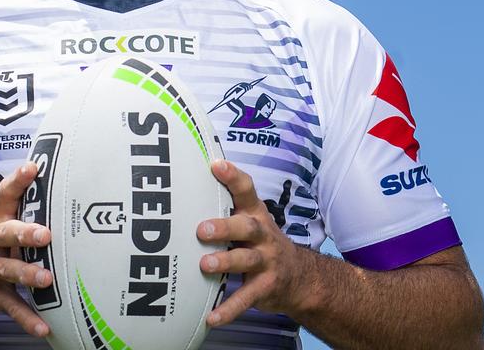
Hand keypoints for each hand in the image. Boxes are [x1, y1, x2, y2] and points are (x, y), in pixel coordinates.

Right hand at [0, 162, 53, 336]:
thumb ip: (21, 217)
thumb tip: (61, 199)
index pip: (5, 195)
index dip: (18, 181)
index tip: (33, 168)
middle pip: (5, 233)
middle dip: (24, 232)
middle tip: (44, 234)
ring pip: (7, 269)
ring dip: (27, 274)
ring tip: (45, 279)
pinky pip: (10, 306)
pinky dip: (27, 317)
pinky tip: (43, 326)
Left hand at [198, 159, 305, 326]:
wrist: (300, 277)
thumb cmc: (261, 244)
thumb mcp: (250, 222)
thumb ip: (225, 208)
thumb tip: (183, 193)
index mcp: (255, 214)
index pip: (247, 191)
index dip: (233, 177)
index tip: (216, 165)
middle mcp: (263, 235)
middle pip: (247, 227)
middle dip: (225, 227)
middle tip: (202, 230)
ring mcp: (266, 261)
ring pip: (246, 260)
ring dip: (225, 262)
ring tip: (205, 265)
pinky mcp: (265, 287)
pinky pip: (246, 298)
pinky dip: (228, 309)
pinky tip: (211, 318)